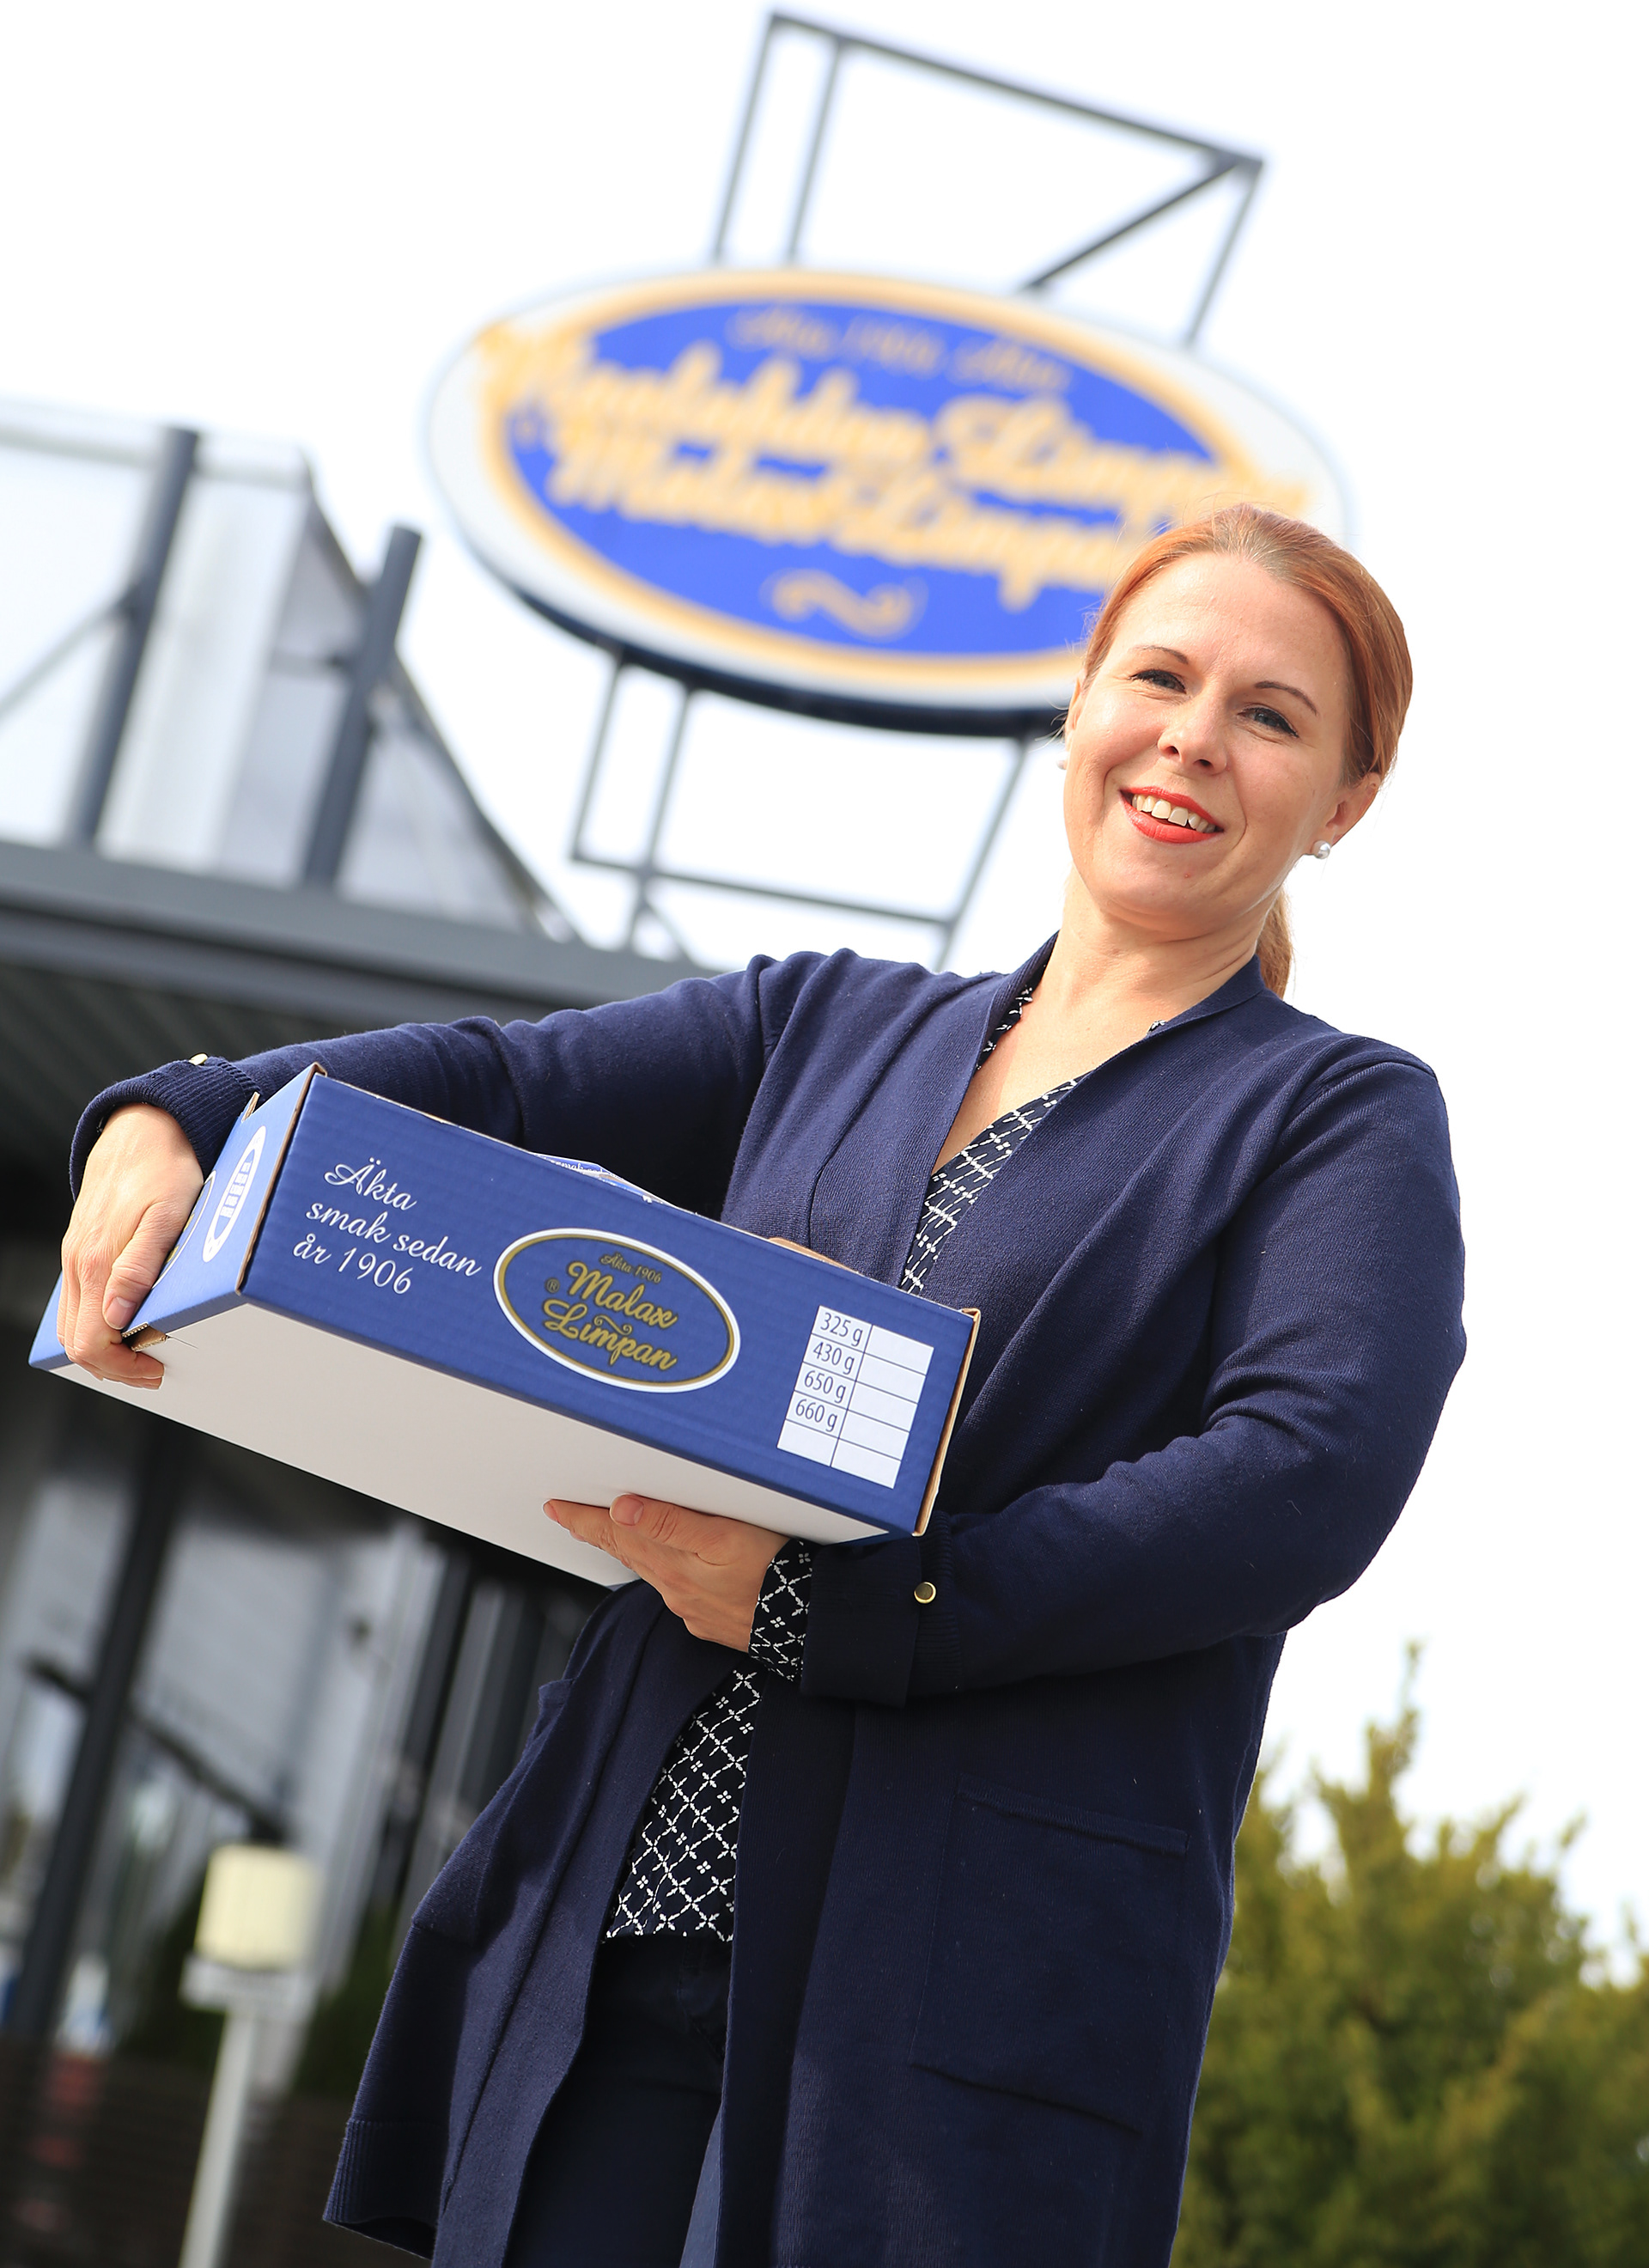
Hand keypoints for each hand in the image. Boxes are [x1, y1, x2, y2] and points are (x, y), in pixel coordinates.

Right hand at [58, 1104, 203, 1386]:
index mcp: (97, 1262)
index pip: (91, 1342)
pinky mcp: (81, 1249)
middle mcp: (79, 1263)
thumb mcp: (167, 1217)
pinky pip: (78, 1302)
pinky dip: (97, 1325)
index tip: (155, 1368)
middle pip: (76, 1342)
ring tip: (145, 1351)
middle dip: (114, 1367)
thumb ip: (139, 1269)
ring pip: (72, 1324)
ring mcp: (75, 1257)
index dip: (122, 1366)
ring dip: (105, 1349)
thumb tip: (116, 1320)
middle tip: (154, 1369)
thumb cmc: (165, 1171)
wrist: (143, 1131)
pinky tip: (128, 1324)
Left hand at [547, 1494, 781, 1648]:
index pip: (615, 1534)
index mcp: (671, 1564)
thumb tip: (622, 1508)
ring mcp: (692, 1605)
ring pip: (649, 1569)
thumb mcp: (722, 1537)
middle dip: (596, 1531)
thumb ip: (671, 1522)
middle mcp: (675, 1587)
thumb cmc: (773, 1573)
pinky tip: (664, 1564)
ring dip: (624, 1548)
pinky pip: (676, 1586)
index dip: (583, 1519)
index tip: (556, 1507)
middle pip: (626, 1552)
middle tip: (568, 1515)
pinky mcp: (712, 1616)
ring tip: (607, 1532)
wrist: (808, 1623)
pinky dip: (660, 1567)